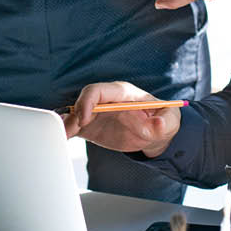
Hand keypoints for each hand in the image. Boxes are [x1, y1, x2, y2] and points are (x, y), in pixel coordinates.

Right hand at [62, 81, 181, 155]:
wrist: (156, 134)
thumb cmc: (162, 121)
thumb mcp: (169, 121)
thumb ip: (164, 122)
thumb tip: (158, 125)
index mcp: (122, 93)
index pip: (99, 90)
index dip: (88, 101)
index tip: (85, 118)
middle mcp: (106, 101)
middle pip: (83, 100)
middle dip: (75, 113)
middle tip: (74, 129)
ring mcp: (97, 113)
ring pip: (75, 114)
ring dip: (66, 124)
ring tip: (63, 137)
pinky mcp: (92, 127)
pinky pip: (74, 127)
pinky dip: (66, 133)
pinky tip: (61, 140)